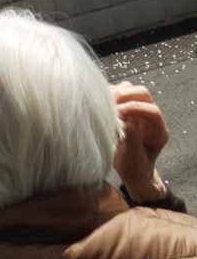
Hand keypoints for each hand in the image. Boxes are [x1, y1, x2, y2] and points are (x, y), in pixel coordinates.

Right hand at [110, 81, 168, 202]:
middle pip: (142, 93)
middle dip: (125, 96)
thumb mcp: (133, 158)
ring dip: (116, 93)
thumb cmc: (134, 167)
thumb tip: (125, 121)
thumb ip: (132, 138)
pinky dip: (109, 94)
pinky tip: (101, 104)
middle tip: (110, 105)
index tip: (118, 113)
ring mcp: (137, 110)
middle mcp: (149, 117)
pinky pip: (118, 91)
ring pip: (130, 89)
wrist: (130, 169)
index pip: (152, 111)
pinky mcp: (124, 106)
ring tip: (104, 104)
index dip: (135, 108)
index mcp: (157, 130)